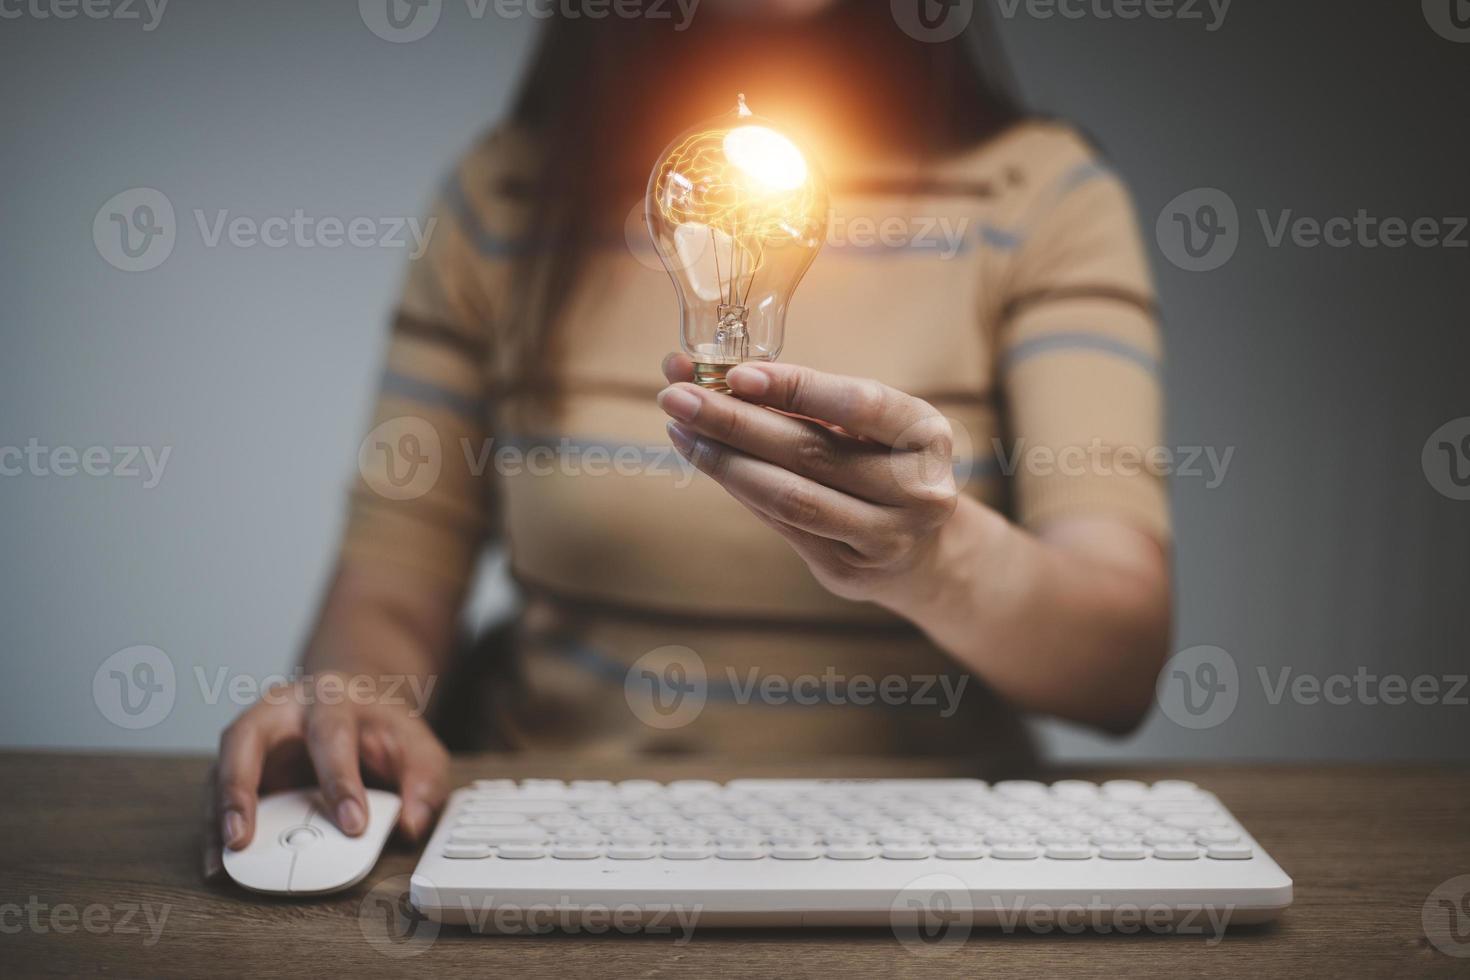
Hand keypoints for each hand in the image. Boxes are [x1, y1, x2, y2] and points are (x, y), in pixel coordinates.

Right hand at [203, 676, 447, 877]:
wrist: (357, 701)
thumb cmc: (382, 728)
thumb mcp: (417, 745)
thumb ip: (424, 781)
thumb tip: (412, 824)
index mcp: (333, 698)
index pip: (332, 735)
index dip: (340, 781)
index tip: (353, 824)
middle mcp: (284, 709)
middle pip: (248, 735)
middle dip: (242, 785)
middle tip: (243, 834)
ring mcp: (256, 733)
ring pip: (224, 763)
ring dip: (220, 810)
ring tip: (225, 855)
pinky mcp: (240, 760)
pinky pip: (217, 791)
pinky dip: (214, 827)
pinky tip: (217, 860)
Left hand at [658, 353, 959, 605]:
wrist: (924, 551)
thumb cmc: (881, 465)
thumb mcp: (864, 425)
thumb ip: (795, 396)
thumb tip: (697, 367)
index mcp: (925, 435)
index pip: (859, 404)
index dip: (796, 388)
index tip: (736, 374)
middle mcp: (915, 489)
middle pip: (810, 451)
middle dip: (735, 421)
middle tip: (677, 397)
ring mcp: (885, 537)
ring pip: (790, 497)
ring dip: (726, 462)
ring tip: (681, 432)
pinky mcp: (849, 570)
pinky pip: (782, 525)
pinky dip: (740, 490)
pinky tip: (709, 463)